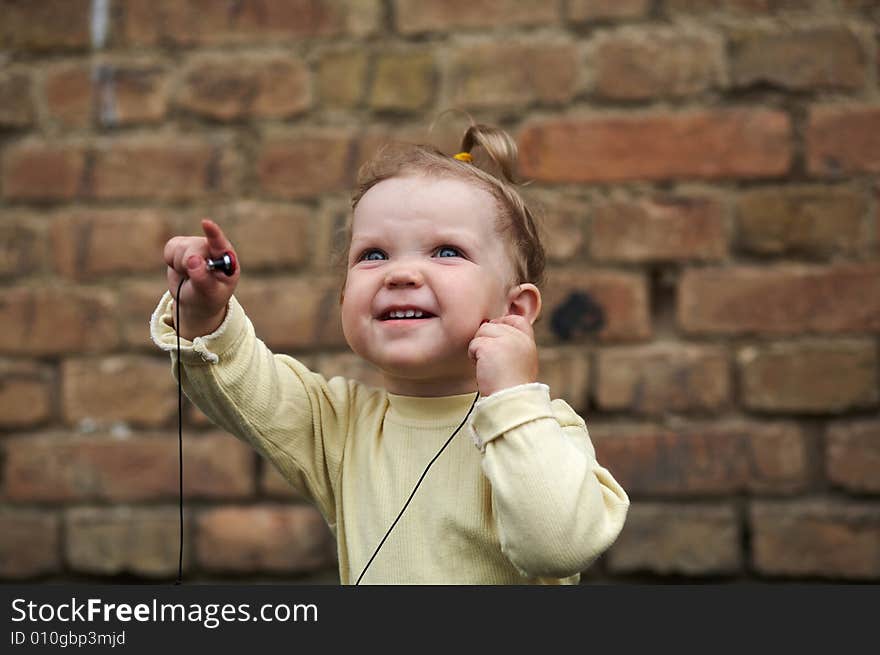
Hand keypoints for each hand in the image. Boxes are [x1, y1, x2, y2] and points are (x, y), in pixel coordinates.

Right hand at [163, 218, 239, 339]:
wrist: (196, 300)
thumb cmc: (209, 297)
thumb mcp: (210, 293)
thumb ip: (203, 278)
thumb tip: (193, 260)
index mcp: (226, 258)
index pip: (220, 243)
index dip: (213, 233)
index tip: (206, 223)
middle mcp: (213, 246)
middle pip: (194, 247)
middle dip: (189, 265)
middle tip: (193, 278)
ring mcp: (197, 243)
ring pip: (180, 247)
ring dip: (180, 266)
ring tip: (190, 275)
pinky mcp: (181, 244)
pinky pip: (170, 248)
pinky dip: (171, 261)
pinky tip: (181, 268)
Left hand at [468, 315, 538, 396]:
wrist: (509, 401)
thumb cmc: (511, 387)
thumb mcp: (521, 362)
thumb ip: (513, 345)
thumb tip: (492, 331)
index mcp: (528, 342)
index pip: (516, 320)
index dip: (502, 326)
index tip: (496, 343)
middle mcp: (519, 338)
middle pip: (494, 325)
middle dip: (487, 340)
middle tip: (492, 361)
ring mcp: (506, 340)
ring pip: (482, 331)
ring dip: (479, 347)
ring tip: (488, 365)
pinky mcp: (490, 346)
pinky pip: (474, 343)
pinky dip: (473, 356)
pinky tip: (482, 368)